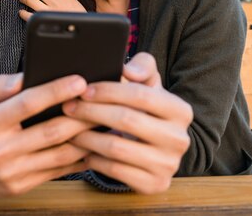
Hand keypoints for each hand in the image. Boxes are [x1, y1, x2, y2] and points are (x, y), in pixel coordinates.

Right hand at [0, 73, 92, 195]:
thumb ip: (3, 84)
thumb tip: (28, 74)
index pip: (28, 104)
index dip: (56, 91)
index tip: (79, 80)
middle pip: (51, 132)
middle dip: (80, 115)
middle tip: (101, 102)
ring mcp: (11, 173)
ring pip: (59, 155)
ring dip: (85, 138)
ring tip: (102, 122)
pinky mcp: (20, 187)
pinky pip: (57, 172)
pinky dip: (77, 158)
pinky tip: (91, 144)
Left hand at [62, 53, 192, 193]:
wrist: (157, 147)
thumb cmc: (146, 109)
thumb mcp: (148, 83)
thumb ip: (142, 66)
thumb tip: (129, 72)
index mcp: (181, 110)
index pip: (141, 95)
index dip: (109, 91)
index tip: (84, 90)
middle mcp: (179, 139)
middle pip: (127, 120)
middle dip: (92, 112)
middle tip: (70, 107)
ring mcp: (169, 165)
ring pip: (117, 147)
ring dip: (87, 136)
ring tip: (70, 129)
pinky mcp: (155, 185)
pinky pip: (115, 171)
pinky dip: (94, 159)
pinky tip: (84, 150)